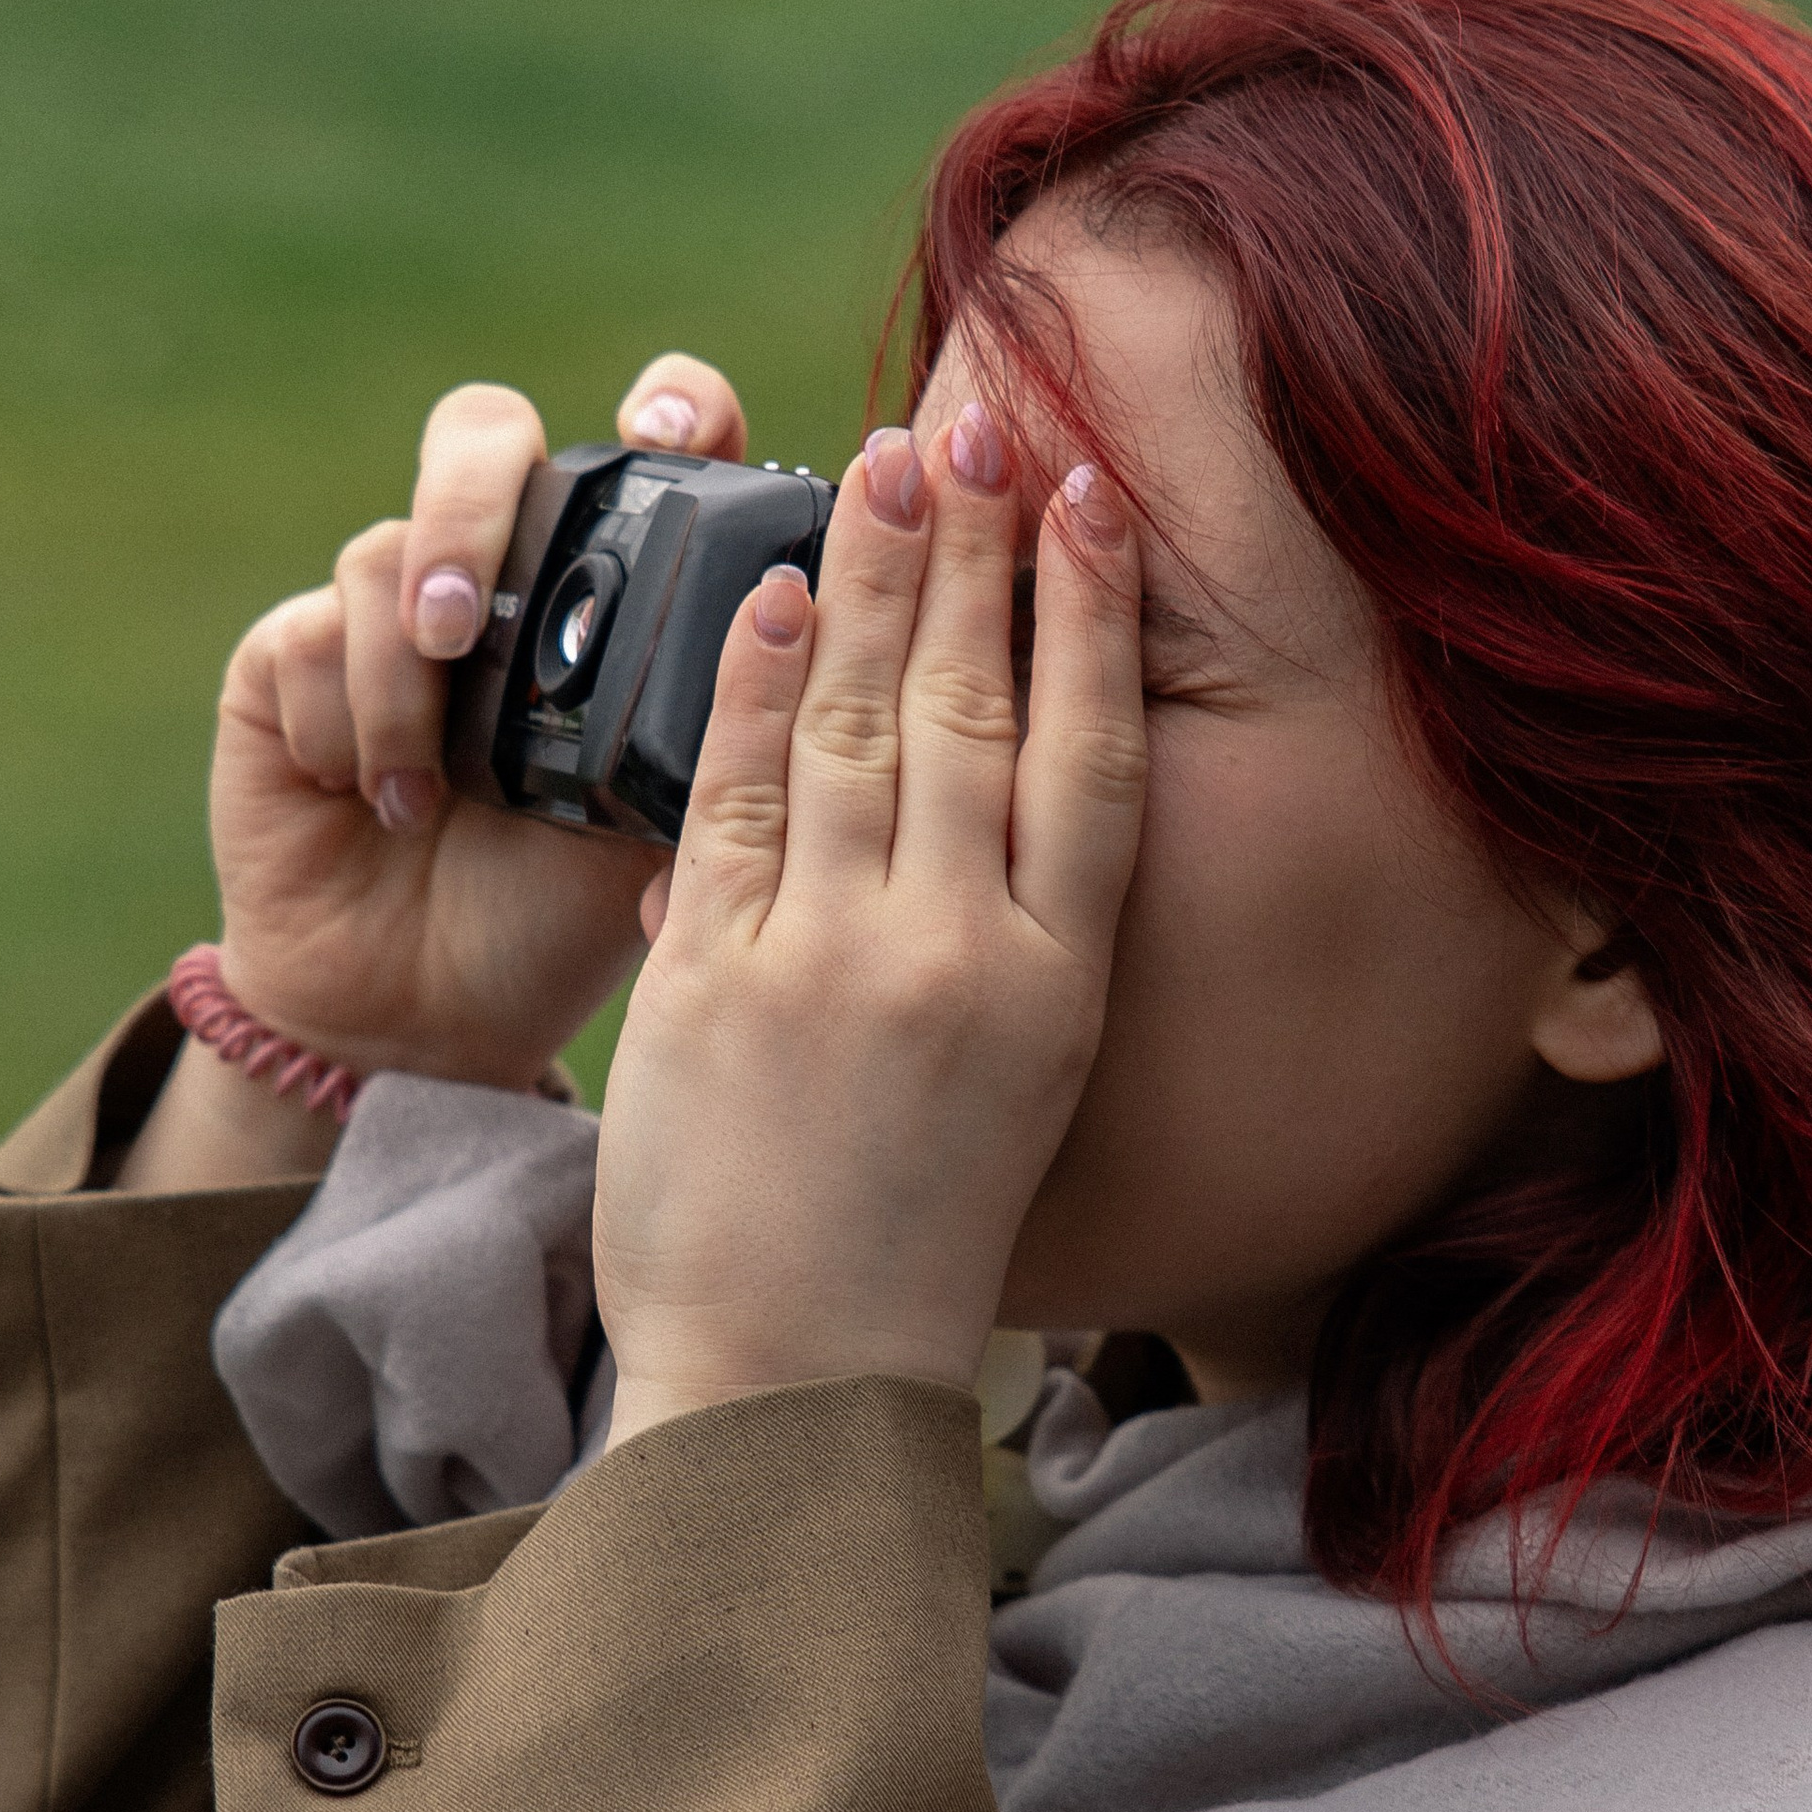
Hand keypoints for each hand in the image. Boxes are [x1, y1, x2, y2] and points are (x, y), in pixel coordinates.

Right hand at [118, 364, 750, 1191]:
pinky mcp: (289, 660)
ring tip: (427, 790)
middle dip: (470, 503)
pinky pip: (303, 635)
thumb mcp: (674, 826)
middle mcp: (507, 571)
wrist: (435, 1020)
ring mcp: (393, 608)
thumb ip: (729, 722)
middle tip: (467, 618)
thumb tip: (813, 630)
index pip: (655, 436)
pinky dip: (342, 725)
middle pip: (484, 433)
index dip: (673, 401)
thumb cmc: (565, 916)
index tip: (672, 424)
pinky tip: (380, 803)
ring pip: (384, 549)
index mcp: (620, 585)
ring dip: (402, 675)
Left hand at [592, 405, 1147, 1445]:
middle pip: (978, 710)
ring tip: (879, 469)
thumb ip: (993, 933)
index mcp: (1057, 988)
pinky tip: (763, 595)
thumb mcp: (1011, 1084)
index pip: (1095, 759)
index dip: (1096, 614)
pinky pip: (736, 796)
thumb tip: (970, 775)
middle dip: (975, 555)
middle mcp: (961, 960)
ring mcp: (836, 966)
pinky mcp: (715, 984)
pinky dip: (752, 683)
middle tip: (975, 432)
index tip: (1093, 497)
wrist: (793, 1379)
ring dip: (867, 580)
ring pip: (860, 727)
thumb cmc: (908, 1234)